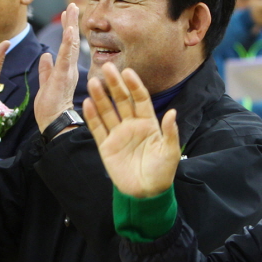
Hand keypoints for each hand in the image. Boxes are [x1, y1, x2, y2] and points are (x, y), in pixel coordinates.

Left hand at [33, 4, 80, 131]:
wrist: (54, 122)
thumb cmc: (50, 107)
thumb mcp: (46, 84)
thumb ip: (46, 69)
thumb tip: (45, 56)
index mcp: (65, 70)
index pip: (67, 46)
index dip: (68, 29)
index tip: (67, 14)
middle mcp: (69, 68)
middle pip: (72, 41)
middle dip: (72, 22)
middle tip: (73, 5)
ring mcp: (67, 71)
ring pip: (71, 45)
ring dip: (71, 27)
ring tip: (72, 11)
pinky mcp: (63, 76)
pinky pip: (66, 57)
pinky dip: (68, 43)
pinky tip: (70, 31)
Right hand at [83, 64, 179, 197]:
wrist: (146, 194)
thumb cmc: (162, 173)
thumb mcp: (169, 152)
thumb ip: (169, 132)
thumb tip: (173, 113)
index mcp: (149, 124)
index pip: (140, 99)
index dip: (134, 85)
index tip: (128, 72)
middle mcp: (132, 125)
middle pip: (122, 101)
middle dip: (115, 85)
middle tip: (107, 68)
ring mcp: (118, 135)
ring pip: (108, 111)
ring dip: (101, 97)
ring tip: (93, 82)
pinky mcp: (106, 147)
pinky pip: (98, 129)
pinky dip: (92, 117)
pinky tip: (88, 103)